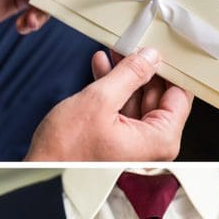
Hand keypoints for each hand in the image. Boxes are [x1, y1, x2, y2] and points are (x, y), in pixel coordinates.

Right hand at [26, 48, 193, 160]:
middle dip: (144, 68)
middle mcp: (154, 145)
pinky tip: (103, 67)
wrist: (39, 174)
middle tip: (135, 44)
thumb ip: (130, 75)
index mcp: (161, 139)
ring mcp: (137, 144)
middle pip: (159, 96)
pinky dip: (114, 89)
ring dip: (126, 75)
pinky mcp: (120, 142)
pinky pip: (124, 109)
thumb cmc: (65, 151)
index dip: (171, 68)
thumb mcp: (99, 101)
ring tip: (116, 51)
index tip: (163, 47)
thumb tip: (151, 57)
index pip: (180, 95)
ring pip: (139, 100)